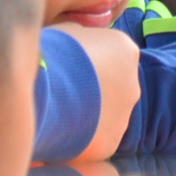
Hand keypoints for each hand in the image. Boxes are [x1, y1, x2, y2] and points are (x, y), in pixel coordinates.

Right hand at [50, 22, 141, 161]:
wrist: (43, 90)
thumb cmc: (51, 54)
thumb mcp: (68, 31)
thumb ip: (82, 37)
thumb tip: (79, 41)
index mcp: (125, 51)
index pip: (113, 56)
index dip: (87, 62)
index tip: (66, 67)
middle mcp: (132, 84)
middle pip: (111, 89)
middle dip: (90, 93)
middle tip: (60, 95)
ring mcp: (123, 116)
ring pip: (104, 118)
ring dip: (85, 118)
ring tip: (54, 116)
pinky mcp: (109, 143)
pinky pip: (93, 142)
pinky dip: (78, 140)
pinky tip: (56, 134)